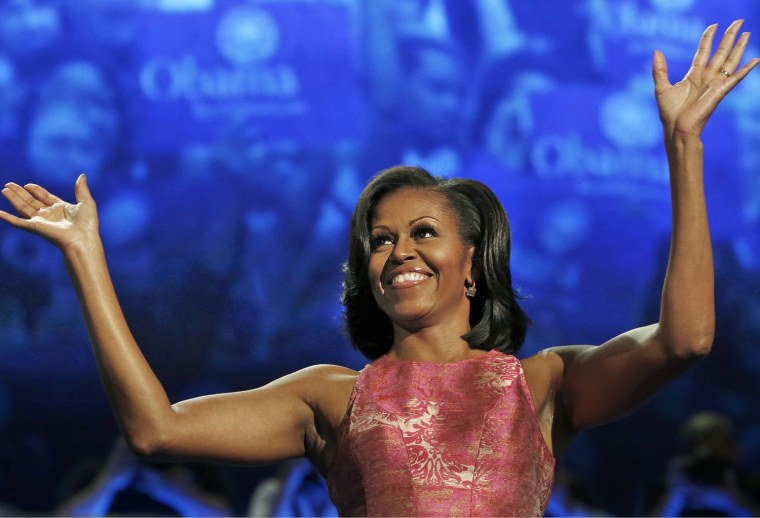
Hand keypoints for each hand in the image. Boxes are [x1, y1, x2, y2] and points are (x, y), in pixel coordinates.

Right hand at [0, 174, 99, 252]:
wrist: (82, 239)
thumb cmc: (87, 224)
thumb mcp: (86, 202)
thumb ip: (81, 189)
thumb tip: (82, 175)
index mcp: (61, 208)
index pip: (45, 197)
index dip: (36, 190)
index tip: (28, 184)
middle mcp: (49, 215)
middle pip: (31, 201)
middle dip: (20, 193)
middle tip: (8, 184)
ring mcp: (41, 221)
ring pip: (23, 208)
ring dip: (13, 199)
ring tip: (4, 189)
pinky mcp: (34, 227)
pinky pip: (17, 222)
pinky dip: (7, 218)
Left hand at [653, 19, 759, 139]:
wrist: (677, 129)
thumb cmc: (670, 113)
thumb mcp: (661, 87)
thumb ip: (659, 70)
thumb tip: (656, 51)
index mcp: (693, 75)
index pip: (703, 51)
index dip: (708, 38)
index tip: (714, 25)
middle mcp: (706, 77)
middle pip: (720, 52)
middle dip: (729, 36)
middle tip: (738, 21)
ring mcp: (715, 84)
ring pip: (730, 61)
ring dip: (739, 47)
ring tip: (746, 33)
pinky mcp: (720, 91)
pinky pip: (736, 78)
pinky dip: (746, 69)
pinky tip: (756, 59)